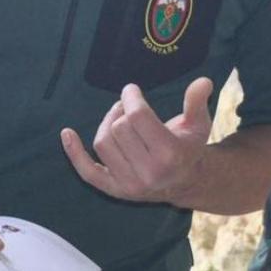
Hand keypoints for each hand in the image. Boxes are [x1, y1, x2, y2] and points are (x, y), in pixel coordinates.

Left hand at [61, 77, 212, 204]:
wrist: (186, 181)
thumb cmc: (189, 146)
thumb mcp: (198, 123)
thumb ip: (197, 102)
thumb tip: (203, 81)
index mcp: (169, 154)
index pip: (137, 117)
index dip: (132, 97)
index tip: (132, 90)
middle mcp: (148, 173)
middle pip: (119, 128)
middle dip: (121, 109)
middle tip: (128, 104)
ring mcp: (129, 184)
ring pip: (103, 143)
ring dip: (106, 123)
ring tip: (118, 115)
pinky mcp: (115, 190)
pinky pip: (87, 171)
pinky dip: (74, 153)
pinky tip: (66, 133)